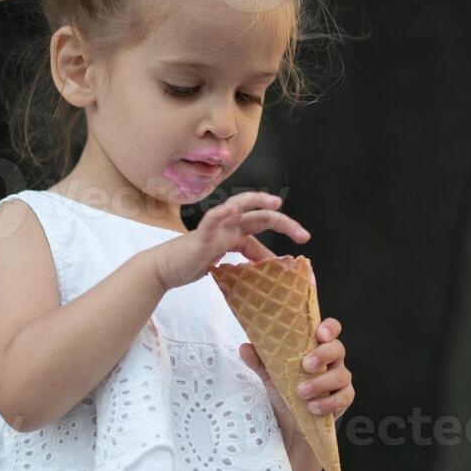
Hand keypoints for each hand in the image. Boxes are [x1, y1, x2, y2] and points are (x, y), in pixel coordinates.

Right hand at [150, 192, 309, 290]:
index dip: (286, 228)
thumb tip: (274, 261)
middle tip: (302, 234)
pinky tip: (233, 210)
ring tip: (275, 202)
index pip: (265, 222)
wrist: (167, 269)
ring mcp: (215, 227)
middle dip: (283, 221)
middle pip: (259, 214)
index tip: (303, 239)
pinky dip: (221, 213)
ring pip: (238, 206)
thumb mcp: (230, 261)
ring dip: (257, 201)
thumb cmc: (196, 261)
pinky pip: (211, 220)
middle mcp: (228, 224)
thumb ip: (250, 258)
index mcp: (236, 230)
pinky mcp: (200, 235)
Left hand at [239, 316, 353, 448]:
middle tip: (305, 366)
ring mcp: (340, 379)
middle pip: (338, 349)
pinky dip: (328, 403)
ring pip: (340, 375)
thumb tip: (245, 347)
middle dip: (323, 355)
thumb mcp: (271, 375)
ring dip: (321, 383)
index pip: (330, 329)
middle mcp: (332, 360)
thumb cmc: (286, 390)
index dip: (329, 328)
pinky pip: (343, 398)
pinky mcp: (343, 399)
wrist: (291, 422)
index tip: (319, 334)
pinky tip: (312, 407)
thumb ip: (259, 361)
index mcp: (317, 347)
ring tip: (301, 392)